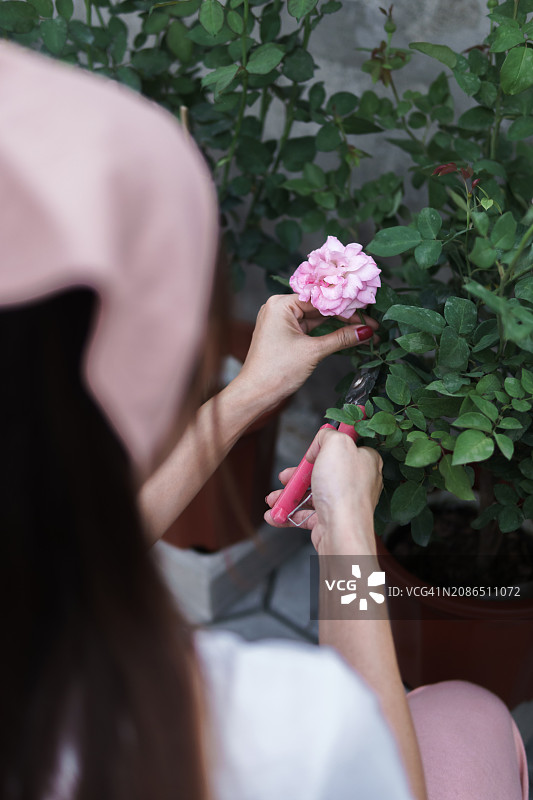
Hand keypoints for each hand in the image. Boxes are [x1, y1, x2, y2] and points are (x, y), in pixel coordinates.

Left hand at [233, 294, 378, 413]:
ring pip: (317, 319)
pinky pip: (310, 329)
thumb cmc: (277, 370)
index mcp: (281, 304)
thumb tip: (366, 331)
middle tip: (371, 322)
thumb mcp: (313, 351)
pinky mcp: (285, 335)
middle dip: (345, 316)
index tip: (368, 312)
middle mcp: (279, 308)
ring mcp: (281, 321)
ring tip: (365, 329)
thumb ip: (341, 338)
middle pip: (320, 307)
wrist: (256, 394)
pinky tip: (348, 335)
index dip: (346, 306)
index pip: (321, 298)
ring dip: (339, 325)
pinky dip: (327, 333)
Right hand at [265, 428, 382, 554]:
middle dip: (298, 475)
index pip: (345, 447)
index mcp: (365, 461)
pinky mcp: (331, 520)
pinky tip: (275, 514)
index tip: (311, 450)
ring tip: (274, 499)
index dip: (325, 447)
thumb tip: (322, 439)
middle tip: (286, 476)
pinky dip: (288, 514)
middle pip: (323, 472)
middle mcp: (357, 482)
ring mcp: (343, 503)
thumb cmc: (343, 490)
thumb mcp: (336, 444)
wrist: (340, 532)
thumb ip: (328, 434)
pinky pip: (306, 515)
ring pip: (311, 494)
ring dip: (288, 496)